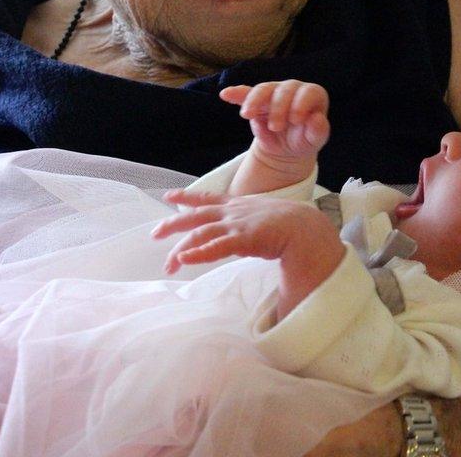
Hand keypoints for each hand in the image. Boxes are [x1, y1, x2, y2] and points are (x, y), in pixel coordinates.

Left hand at [153, 192, 343, 316]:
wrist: (305, 226)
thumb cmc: (289, 224)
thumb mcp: (262, 217)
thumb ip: (249, 224)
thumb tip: (243, 237)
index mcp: (237, 205)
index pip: (206, 198)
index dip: (186, 197)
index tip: (169, 196)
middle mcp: (232, 212)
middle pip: (195, 216)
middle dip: (173, 224)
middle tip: (154, 234)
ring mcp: (236, 225)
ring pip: (200, 234)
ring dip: (181, 249)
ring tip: (169, 263)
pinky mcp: (243, 239)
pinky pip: (216, 247)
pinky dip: (198, 253)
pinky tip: (184, 258)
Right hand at [221, 81, 329, 192]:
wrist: (287, 149)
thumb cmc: (304, 140)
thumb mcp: (313, 140)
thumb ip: (318, 131)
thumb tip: (317, 119)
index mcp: (312, 96)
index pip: (309, 92)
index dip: (302, 103)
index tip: (296, 120)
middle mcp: (293, 89)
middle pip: (284, 90)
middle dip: (278, 108)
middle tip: (276, 127)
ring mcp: (274, 92)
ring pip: (263, 89)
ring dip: (255, 101)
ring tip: (247, 115)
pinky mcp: (257, 100)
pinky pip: (245, 93)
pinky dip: (236, 94)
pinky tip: (226, 94)